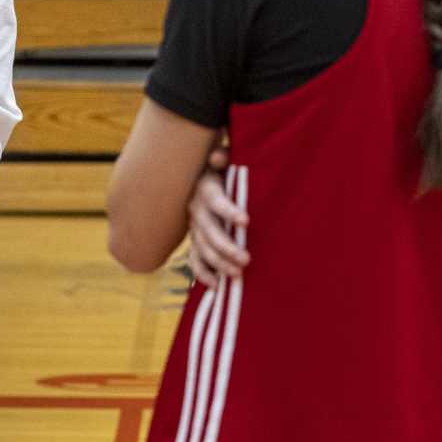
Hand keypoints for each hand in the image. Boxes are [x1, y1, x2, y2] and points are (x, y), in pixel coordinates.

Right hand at [184, 148, 248, 286]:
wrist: (199, 177)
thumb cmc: (221, 168)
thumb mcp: (221, 160)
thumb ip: (221, 158)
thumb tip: (219, 156)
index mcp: (205, 190)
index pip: (216, 202)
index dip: (229, 211)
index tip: (246, 221)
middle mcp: (196, 210)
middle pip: (209, 232)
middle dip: (227, 247)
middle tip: (246, 259)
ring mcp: (194, 228)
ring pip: (203, 249)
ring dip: (219, 263)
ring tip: (238, 274)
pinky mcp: (195, 240)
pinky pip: (195, 260)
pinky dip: (203, 274)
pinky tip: (217, 285)